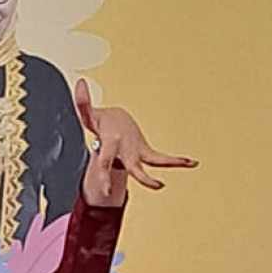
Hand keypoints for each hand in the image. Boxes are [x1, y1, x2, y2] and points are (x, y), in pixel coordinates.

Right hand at [75, 80, 197, 206]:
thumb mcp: (88, 114)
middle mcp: (123, 156)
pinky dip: (175, 160)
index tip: (106, 190)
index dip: (104, 177)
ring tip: (187, 163)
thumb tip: (79, 82)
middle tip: (159, 185)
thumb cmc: (100, 123)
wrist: (107, 133)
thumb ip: (82, 101)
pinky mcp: (145, 154)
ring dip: (170, 165)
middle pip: (134, 170)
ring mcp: (135, 157)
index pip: (105, 164)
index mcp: (109, 147)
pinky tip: (191, 161)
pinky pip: (161, 159)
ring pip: (151, 167)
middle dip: (145, 179)